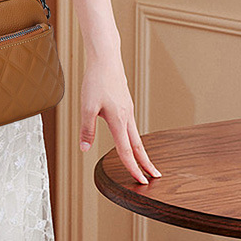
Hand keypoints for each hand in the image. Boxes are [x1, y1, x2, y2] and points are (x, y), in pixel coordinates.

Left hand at [79, 52, 161, 183]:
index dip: (133, 168)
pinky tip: (129, 137)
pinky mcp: (125, 102)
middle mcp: (127, 117)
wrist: (106, 58)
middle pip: (138, 145)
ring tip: (144, 162)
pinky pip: (131, 124)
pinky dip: (134, 137)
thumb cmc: (96, 80)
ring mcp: (128, 109)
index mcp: (118, 120)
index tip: (142, 182)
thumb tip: (85, 148)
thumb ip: (86, 129)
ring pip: (136, 135)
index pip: (127, 151)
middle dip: (146, 163)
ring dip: (140, 150)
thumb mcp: (87, 106)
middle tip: (155, 178)